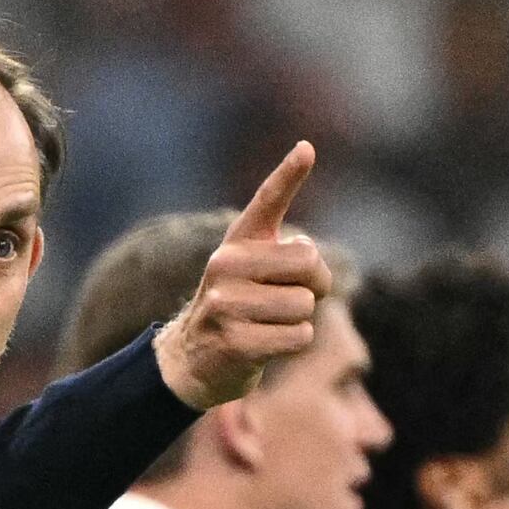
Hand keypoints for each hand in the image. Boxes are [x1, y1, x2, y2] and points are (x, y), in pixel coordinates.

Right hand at [152, 143, 327, 409]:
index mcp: (236, 241)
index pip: (267, 201)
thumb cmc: (240, 308)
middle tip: (293, 297)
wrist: (193, 359)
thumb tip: (307, 252)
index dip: (288, 174)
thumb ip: (286, 253)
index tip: (306, 149)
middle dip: (315, 285)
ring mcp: (226, 304)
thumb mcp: (253, 270)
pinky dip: (294, 343)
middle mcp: (226, 265)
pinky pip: (299, 336)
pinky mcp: (234, 342)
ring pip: (305, 305)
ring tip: (270, 324)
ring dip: (300, 320)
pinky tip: (268, 344)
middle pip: (308, 261)